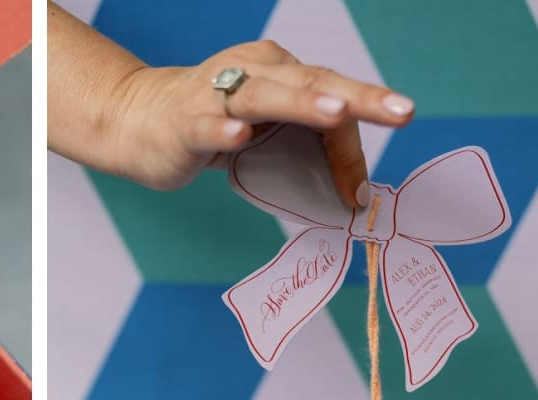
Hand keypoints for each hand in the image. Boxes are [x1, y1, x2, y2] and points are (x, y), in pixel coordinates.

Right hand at [109, 40, 414, 203]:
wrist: (138, 120)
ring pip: (264, 96)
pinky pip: (205, 125)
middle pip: (311, 82)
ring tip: (337, 113)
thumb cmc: (214, 125)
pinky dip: (223, 129)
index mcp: (279, 69)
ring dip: (303, 104)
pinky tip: (239, 135)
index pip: (329, 95)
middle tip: (399, 111)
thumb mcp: (269, 135)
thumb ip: (310, 152)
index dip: (357, 135)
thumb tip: (356, 193)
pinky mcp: (184, 124)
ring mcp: (215, 95)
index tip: (368, 183)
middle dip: (356, 97)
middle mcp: (251, 72)